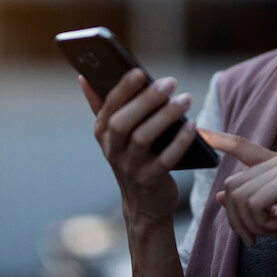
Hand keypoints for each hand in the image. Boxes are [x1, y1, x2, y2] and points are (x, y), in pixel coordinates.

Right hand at [79, 69, 198, 224]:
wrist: (145, 205)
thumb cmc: (133, 158)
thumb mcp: (115, 135)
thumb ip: (103, 106)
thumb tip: (83, 77)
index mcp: (103, 133)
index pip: (108, 107)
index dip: (122, 89)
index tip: (138, 71)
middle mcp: (112, 150)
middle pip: (123, 123)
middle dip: (146, 100)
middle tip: (169, 82)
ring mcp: (130, 168)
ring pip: (143, 139)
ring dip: (165, 116)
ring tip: (185, 99)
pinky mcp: (150, 181)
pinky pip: (165, 159)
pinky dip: (180, 141)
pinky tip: (192, 125)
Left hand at [202, 129, 276, 276]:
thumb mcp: (275, 218)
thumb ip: (250, 206)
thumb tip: (219, 196)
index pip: (244, 146)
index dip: (221, 140)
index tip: (201, 132)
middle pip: (233, 184)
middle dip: (236, 216)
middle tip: (253, 236)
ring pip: (239, 194)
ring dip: (248, 221)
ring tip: (271, 230)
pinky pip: (252, 202)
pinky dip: (259, 221)